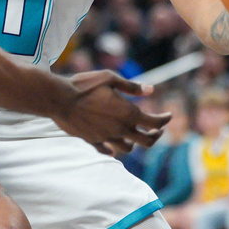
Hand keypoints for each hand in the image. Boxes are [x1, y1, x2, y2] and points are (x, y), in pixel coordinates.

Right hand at [51, 70, 170, 155]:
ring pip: (128, 148)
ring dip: (135, 143)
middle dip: (155, 135)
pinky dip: (112, 150)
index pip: (154, 122)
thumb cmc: (84, 85)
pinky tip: (112, 147)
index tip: (168, 115)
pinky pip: (106, 150)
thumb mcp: (110, 78)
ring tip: (134, 136)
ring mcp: (106, 137)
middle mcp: (120, 128)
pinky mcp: (93, 140)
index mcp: (128, 113)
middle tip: (157, 129)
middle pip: (146, 141)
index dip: (165, 119)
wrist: (59, 99)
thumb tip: (151, 90)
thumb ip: (131, 86)